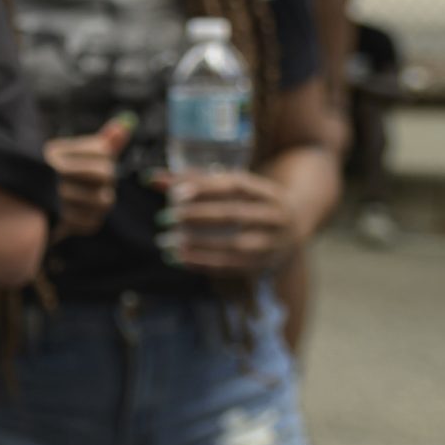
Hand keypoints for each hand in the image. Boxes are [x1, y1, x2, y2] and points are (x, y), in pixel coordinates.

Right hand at [44, 114, 133, 236]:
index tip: (93, 161)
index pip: (102, 149)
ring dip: (99, 202)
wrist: (6, 211)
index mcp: (53, 152)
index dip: (105, 157)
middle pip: (106, 173)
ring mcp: (55, 199)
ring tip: (86, 199)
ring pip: (104, 200)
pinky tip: (77, 214)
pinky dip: (89, 220)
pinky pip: (93, 222)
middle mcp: (52, 173)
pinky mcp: (58, 223)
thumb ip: (99, 141)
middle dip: (106, 180)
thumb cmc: (44, 178)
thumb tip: (127, 123)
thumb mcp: (65, 154)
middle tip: (93, 183)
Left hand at [156, 168, 301, 273]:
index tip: (175, 192)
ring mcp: (272, 244)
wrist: (295, 228)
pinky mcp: (263, 266)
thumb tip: (149, 178)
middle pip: (234, 215)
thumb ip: (192, 180)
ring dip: (197, 244)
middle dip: (197, 216)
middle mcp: (274, 217)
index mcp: (267, 191)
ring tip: (166, 241)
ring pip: (234, 245)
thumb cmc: (249, 201)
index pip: (236, 185)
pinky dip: (202, 264)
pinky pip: (231, 267)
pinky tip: (177, 259)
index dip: (206, 188)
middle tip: (163, 217)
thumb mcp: (230, 186)